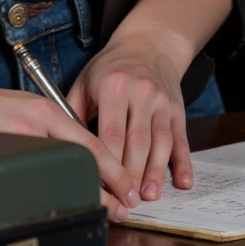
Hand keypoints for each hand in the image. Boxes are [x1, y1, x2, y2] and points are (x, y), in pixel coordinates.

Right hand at [0, 83, 140, 223]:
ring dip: (84, 198)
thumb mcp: (37, 107)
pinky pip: (36, 184)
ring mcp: (19, 147)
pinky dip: (53, 198)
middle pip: (80, 167)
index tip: (128, 190)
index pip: (92, 147)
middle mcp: (36, 129)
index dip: (114, 173)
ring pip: (60, 179)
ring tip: (100, 212)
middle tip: (120, 210)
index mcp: (49, 113)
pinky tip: (64, 207)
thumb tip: (90, 156)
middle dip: (105, 193)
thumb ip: (62, 127)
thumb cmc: (1, 105)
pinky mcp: (2, 162)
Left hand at [66, 34, 192, 202]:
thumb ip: (71, 111)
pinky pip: (181, 139)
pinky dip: (183, 162)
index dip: (108, 164)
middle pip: (137, 142)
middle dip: (131, 175)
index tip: (102, 187)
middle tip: (125, 201)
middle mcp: (141, 94)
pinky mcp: (177, 110)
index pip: (110, 133)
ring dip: (155, 173)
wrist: (149, 44)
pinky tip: (183, 182)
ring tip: (149, 196)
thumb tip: (61, 145)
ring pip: (160, 143)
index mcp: (113, 87)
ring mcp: (161, 102)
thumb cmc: (111, 67)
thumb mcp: (86, 80)